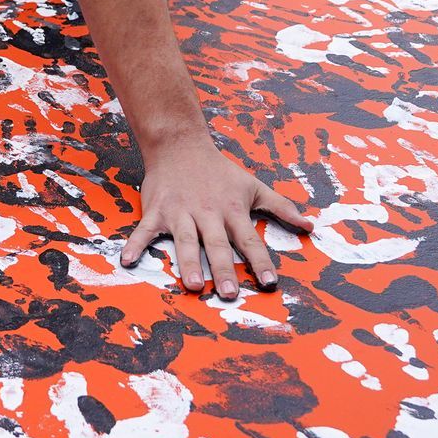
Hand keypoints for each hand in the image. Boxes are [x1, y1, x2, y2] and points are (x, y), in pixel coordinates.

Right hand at [121, 136, 312, 297]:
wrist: (180, 144)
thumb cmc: (219, 171)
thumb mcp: (253, 186)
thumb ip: (281, 207)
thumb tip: (309, 226)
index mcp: (231, 210)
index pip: (249, 240)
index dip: (260, 262)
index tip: (270, 283)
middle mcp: (207, 213)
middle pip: (218, 244)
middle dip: (224, 268)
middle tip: (229, 293)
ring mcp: (180, 213)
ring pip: (186, 240)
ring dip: (188, 262)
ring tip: (193, 284)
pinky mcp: (156, 211)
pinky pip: (144, 231)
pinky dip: (135, 245)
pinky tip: (128, 262)